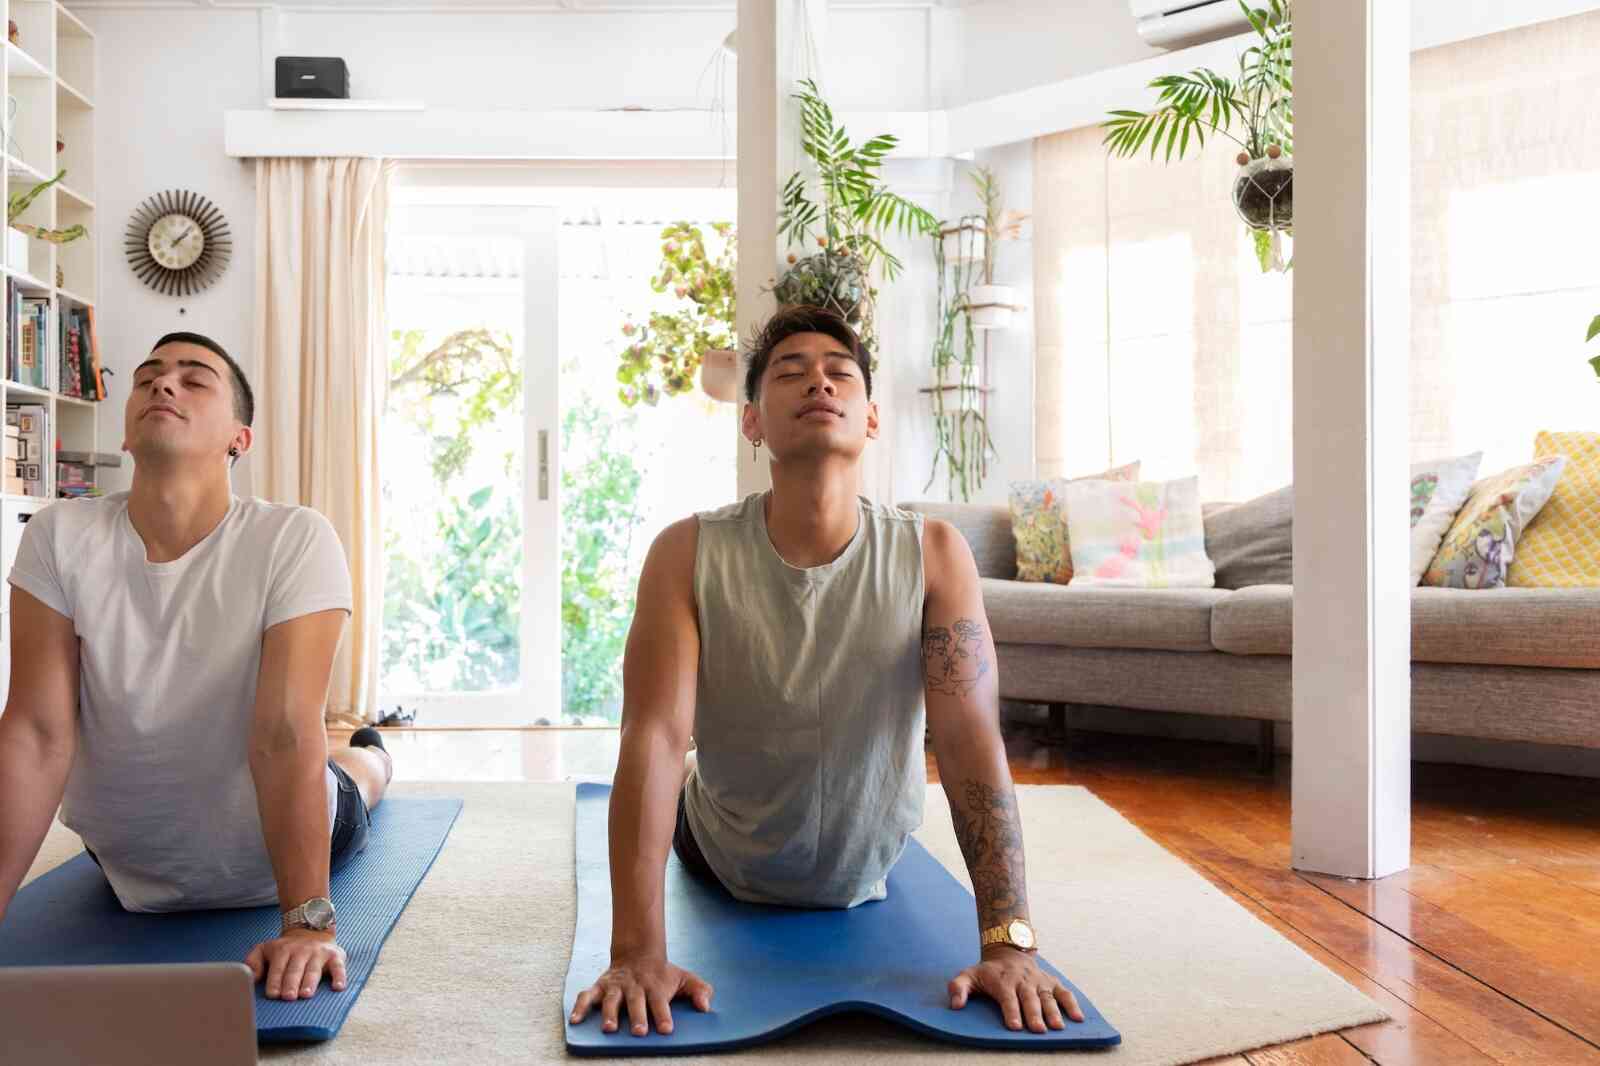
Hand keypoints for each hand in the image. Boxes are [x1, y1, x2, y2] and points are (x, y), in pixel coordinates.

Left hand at [244, 928, 347, 1000]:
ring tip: (306, 994)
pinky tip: (338, 987)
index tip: (273, 994)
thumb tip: (250, 978)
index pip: (278, 967)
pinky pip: (338, 967)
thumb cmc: (285, 949)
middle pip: (295, 969)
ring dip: (310, 982)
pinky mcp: (335, 955)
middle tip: (288, 997)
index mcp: (283, 950)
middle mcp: (301, 950)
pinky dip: (339, 976)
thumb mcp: (264, 949)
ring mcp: (319, 952)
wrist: (311, 929)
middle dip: (291, 983)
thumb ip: (253, 962)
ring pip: (314, 969)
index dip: (275, 981)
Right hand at [569, 953, 713, 1036]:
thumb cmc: (663, 974)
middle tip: (639, 1032)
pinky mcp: (600, 987)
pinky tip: (575, 1020)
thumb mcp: (685, 978)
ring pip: (612, 1000)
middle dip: (637, 1016)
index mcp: (655, 987)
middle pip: (636, 1002)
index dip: (663, 1015)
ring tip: (609, 1028)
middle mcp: (635, 987)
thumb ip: (699, 991)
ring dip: (610, 1014)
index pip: (660, 1002)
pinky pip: (587, 996)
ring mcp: (616, 987)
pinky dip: (580, 1007)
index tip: (666, 1029)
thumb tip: (706, 1006)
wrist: (638, 953)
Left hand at [948, 945, 1084, 1031]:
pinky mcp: (1051, 981)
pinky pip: (1064, 992)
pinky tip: (1078, 1018)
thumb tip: (955, 1005)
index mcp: (1002, 980)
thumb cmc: (987, 971)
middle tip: (1038, 1030)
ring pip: (1047, 996)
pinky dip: (1072, 1003)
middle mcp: (1022, 980)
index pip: (1007, 997)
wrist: (1007, 950)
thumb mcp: (968, 975)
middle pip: (1029, 998)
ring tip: (1058, 1027)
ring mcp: (1039, 980)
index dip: (1010, 1011)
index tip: (1013, 1026)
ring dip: (1054, 1011)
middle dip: (1034, 1014)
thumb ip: (959, 988)